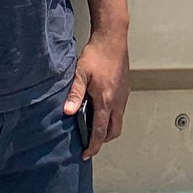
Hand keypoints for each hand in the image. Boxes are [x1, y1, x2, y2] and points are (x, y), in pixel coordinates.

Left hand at [63, 29, 129, 158]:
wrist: (113, 38)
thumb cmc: (96, 54)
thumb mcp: (81, 74)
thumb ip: (74, 94)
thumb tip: (67, 112)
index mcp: (106, 101)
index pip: (101, 132)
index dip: (93, 146)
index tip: (86, 154)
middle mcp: (118, 101)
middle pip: (114, 131)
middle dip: (103, 140)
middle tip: (90, 141)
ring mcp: (123, 95)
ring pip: (119, 120)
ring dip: (108, 127)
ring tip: (94, 125)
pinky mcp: (125, 88)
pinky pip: (121, 109)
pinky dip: (112, 116)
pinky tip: (101, 107)